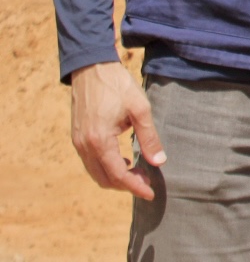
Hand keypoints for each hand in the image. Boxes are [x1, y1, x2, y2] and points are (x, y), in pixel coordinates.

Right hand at [69, 60, 164, 200]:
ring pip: (96, 172)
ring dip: (116, 177)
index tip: (151, 193)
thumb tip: (159, 162)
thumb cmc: (117, 86)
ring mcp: (78, 142)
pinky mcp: (77, 137)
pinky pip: (90, 162)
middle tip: (149, 181)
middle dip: (127, 184)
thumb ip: (149, 137)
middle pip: (104, 179)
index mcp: (99, 141)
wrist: (91, 67)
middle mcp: (84, 146)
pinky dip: (107, 167)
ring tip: (140, 172)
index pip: (118, 175)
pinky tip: (125, 160)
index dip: (135, 187)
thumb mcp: (140, 109)